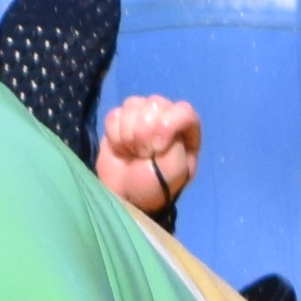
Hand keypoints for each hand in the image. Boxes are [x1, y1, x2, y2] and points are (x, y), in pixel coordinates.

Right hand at [92, 91, 198, 227]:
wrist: (123, 197)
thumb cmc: (154, 186)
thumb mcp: (174, 171)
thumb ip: (176, 144)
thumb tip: (158, 124)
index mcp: (186, 133)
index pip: (183, 111)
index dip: (167, 124)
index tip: (156, 146)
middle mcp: (166, 120)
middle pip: (156, 102)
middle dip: (145, 129)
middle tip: (143, 153)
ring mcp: (141, 118)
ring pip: (133, 103)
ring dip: (128, 132)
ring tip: (132, 152)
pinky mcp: (119, 121)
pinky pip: (115, 113)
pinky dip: (114, 133)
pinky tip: (120, 148)